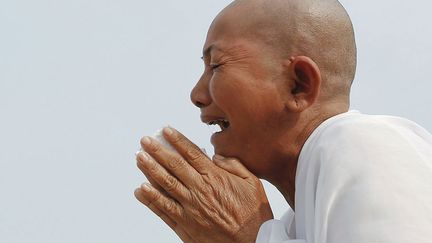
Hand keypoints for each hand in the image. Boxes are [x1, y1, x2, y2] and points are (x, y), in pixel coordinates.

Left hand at [135, 127, 272, 242]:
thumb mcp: (252, 183)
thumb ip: (234, 165)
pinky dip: (151, 199)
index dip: (177, 140)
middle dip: (158, 151)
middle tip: (145, 141)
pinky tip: (141, 189)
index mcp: (215, 178)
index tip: (166, 130)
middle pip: (174, 166)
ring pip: (165, 185)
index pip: (191, 154)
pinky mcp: (185, 226)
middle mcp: (199, 191)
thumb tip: (216, 155)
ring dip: (150, 170)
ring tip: (139, 158)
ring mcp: (190, 209)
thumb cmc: (253, 214)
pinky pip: (164, 210)